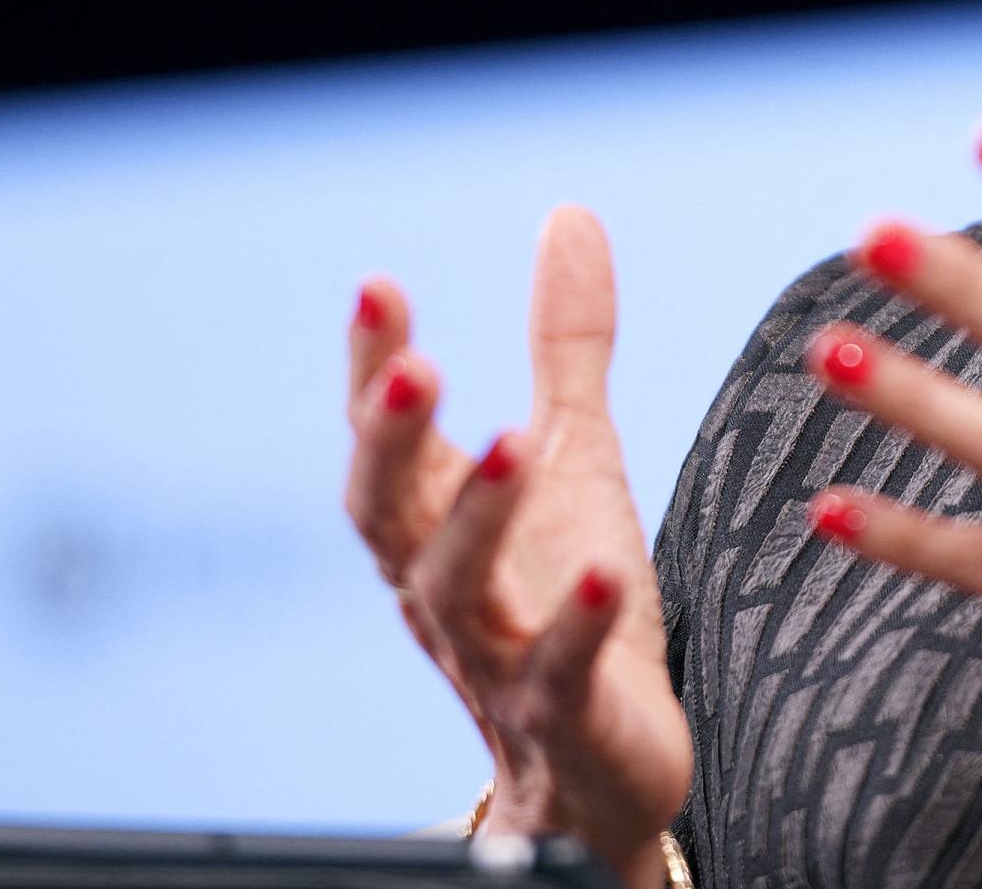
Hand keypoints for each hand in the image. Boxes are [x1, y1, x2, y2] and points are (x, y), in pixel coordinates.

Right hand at [345, 207, 689, 883]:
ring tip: (515, 437)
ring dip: (481, 513)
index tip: (377, 288)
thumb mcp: (576, 456)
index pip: (386, 440)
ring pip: (461, 588)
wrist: (600, 767)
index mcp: (437, 520)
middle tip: (413, 365)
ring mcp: (500, 654)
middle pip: (392, 512)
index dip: (373, 369)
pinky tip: (608, 568)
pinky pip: (561, 671)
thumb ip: (564, 346)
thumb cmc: (570, 596)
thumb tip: (569, 214)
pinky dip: (579, 622)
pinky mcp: (566, 716)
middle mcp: (446, 586)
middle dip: (394, 439)